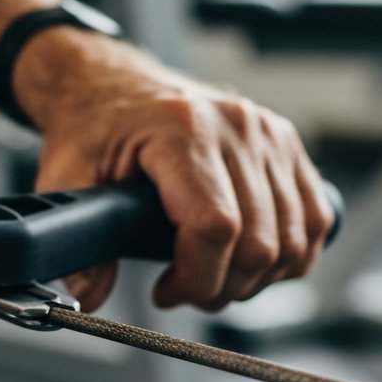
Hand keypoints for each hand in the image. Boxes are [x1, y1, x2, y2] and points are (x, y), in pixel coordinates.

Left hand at [23, 33, 334, 312]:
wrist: (113, 84)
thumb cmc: (93, 128)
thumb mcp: (67, 178)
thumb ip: (79, 241)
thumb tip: (87, 297)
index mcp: (180, 129)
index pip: (216, 227)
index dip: (198, 278)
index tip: (168, 291)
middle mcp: (235, 125)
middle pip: (259, 242)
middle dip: (223, 287)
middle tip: (187, 291)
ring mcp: (268, 132)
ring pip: (293, 238)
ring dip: (257, 278)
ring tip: (214, 276)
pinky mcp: (287, 142)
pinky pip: (315, 218)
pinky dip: (290, 256)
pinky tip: (249, 262)